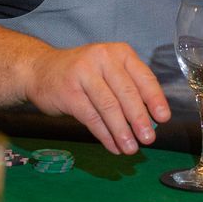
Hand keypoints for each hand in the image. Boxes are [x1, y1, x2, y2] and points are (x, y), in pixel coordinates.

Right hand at [24, 43, 169, 154]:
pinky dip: (105, 135)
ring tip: (131, 148)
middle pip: (126, 93)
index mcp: (118, 53)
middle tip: (149, 139)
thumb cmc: (81, 73)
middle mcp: (102, 59)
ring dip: (122, 131)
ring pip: (109, 107)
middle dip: (139, 119)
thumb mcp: (107, 70)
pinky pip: (91, 118)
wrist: (39, 69)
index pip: (143, 76)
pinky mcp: (68, 92)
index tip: (163, 118)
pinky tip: (113, 146)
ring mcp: (83, 74)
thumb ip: (127, 89)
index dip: (155, 99)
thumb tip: (149, 121)